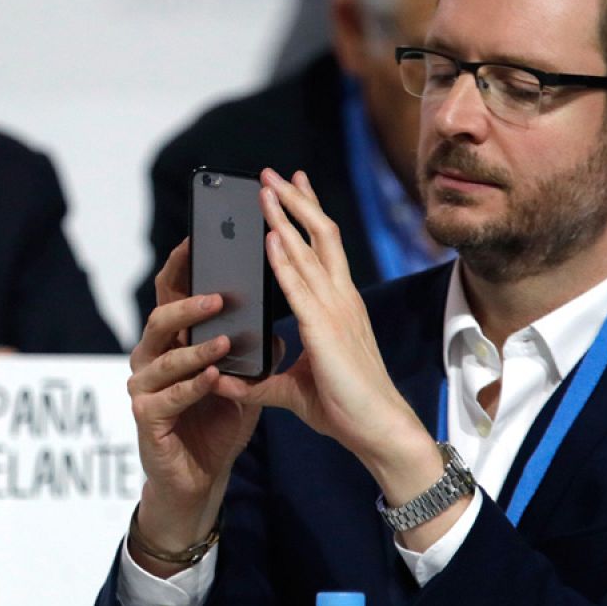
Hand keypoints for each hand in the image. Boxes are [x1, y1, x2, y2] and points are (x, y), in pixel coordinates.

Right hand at [127, 240, 263, 576]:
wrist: (199, 479)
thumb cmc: (217, 423)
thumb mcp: (244, 380)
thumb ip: (254, 349)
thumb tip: (279, 312)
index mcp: (172, 342)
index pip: (171, 295)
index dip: (181, 267)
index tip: (200, 240)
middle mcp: (151, 359)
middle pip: (160, 319)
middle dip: (188, 305)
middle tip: (219, 295)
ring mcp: (144, 389)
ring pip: (162, 357)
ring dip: (195, 348)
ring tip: (225, 340)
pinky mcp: (146, 419)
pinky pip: (168, 397)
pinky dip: (193, 387)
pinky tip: (215, 379)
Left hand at [211, 171, 446, 528]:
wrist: (378, 432)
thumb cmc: (345, 409)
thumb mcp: (291, 389)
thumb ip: (260, 382)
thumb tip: (228, 380)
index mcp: (339, 306)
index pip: (323, 247)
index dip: (307, 213)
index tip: (292, 185)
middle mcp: (341, 299)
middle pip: (319, 235)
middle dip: (295, 200)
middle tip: (271, 173)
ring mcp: (336, 311)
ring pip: (308, 250)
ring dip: (284, 215)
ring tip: (265, 187)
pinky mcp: (325, 330)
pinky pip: (298, 287)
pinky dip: (283, 258)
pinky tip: (269, 236)